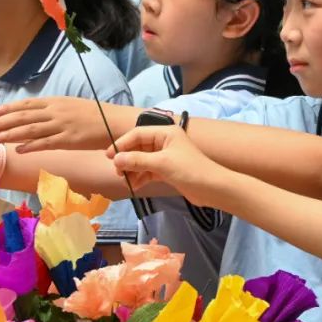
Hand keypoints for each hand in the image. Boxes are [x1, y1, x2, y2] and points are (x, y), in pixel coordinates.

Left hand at [0, 96, 115, 152]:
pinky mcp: (69, 139)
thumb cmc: (97, 116)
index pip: (26, 105)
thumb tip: (40, 115)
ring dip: (8, 134)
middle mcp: (55, 111)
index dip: (7, 109)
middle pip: (22, 117)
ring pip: (29, 130)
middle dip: (0, 122)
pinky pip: (45, 143)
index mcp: (56, 102)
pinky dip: (30, 146)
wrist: (117, 121)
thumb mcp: (73, 107)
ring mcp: (62, 125)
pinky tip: (17, 149)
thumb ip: (55, 110)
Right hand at [109, 126, 228, 207]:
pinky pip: (148, 171)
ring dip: (132, 170)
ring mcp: (166, 156)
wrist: (213, 188)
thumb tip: (115, 160)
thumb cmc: (190, 170)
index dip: (122, 144)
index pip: (138, 134)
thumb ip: (137, 160)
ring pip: (142, 160)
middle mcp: (165, 142)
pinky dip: (140, 177)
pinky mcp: (167, 170)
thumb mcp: (162, 163)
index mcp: (165, 132)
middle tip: (117, 172)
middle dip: (127, 159)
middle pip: (138, 147)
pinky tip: (134, 185)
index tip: (109, 156)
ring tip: (126, 181)